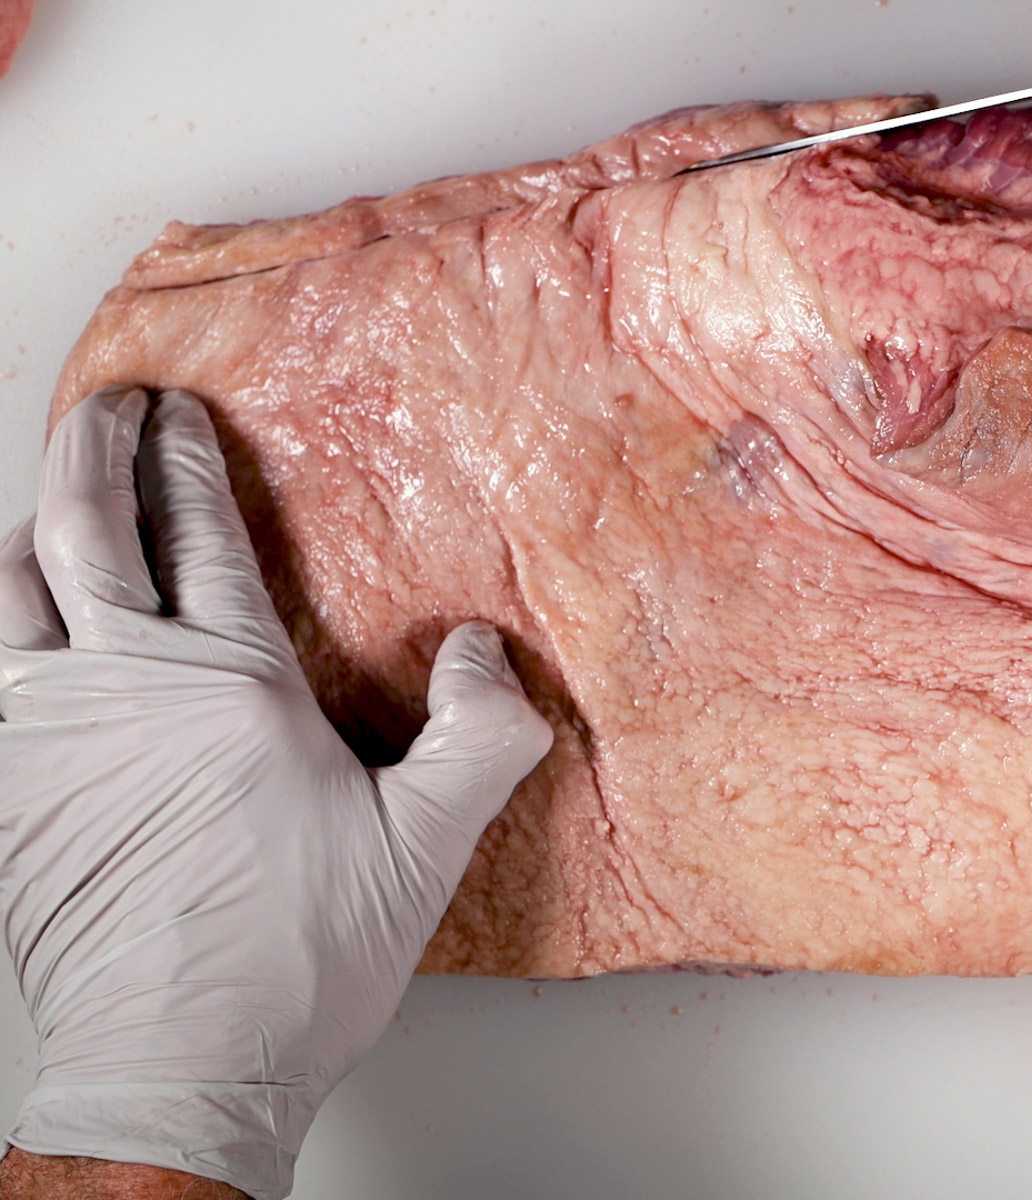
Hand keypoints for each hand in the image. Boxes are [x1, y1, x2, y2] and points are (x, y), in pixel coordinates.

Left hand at [0, 387, 552, 1198]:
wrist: (182, 1064)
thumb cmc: (295, 958)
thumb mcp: (427, 845)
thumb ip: (480, 734)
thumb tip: (481, 651)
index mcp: (229, 685)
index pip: (200, 533)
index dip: (188, 458)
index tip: (182, 414)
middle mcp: (125, 688)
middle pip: (87, 528)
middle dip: (97, 448)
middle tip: (108, 408)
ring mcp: (47, 736)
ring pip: (8, 588)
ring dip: (33, 526)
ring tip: (53, 504)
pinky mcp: (4, 794)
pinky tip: (11, 626)